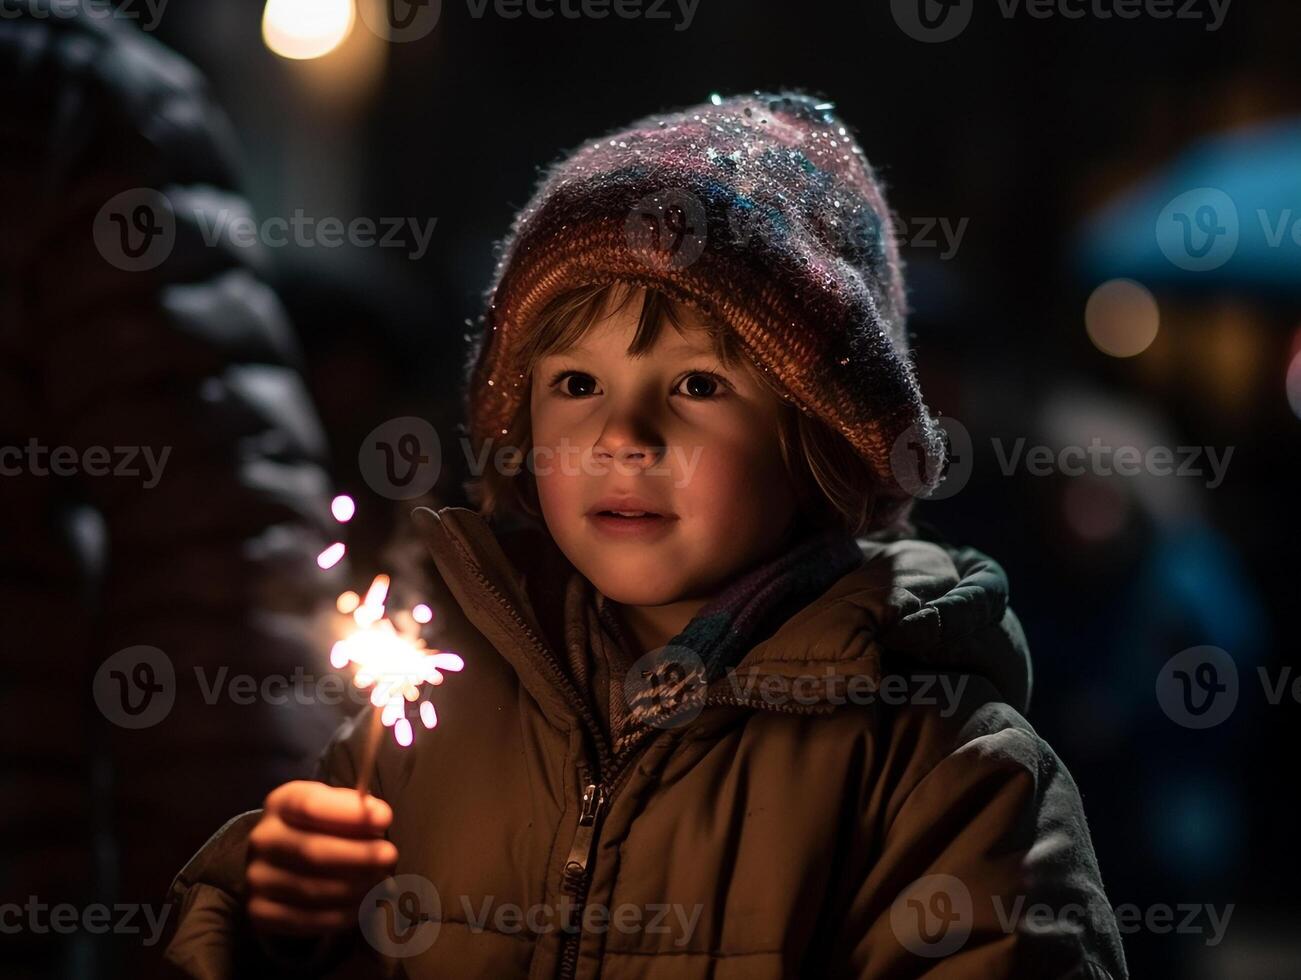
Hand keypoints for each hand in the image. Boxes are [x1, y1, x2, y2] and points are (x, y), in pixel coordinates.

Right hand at [245, 780, 396, 937]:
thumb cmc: (317, 827)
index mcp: (281, 803)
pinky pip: (307, 920)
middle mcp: (263, 840)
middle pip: (312, 851)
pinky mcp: (260, 913)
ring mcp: (257, 879)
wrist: (277, 861)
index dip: (349, 813)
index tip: (385, 818)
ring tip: (383, 882)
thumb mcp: (332, 806)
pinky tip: (365, 905)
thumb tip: (379, 817)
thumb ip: (354, 809)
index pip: (310, 806)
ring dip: (356, 889)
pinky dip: (343, 915)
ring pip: (312, 890)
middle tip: (390, 856)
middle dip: (359, 856)